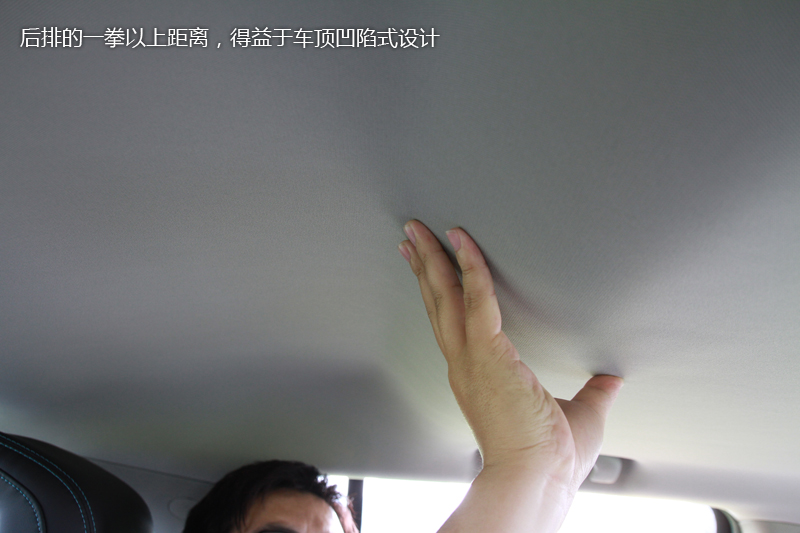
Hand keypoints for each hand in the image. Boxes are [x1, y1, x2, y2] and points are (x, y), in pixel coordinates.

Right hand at [399, 220, 621, 530]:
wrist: (537, 480)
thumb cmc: (549, 459)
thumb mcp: (580, 414)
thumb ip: (594, 391)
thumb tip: (612, 380)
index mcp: (478, 376)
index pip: (452, 323)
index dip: (438, 293)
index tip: (427, 270)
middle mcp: (466, 364)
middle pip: (437, 303)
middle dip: (423, 266)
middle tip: (412, 236)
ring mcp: (471, 359)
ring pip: (445, 297)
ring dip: (432, 260)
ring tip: (420, 232)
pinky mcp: (487, 354)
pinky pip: (477, 300)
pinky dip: (471, 269)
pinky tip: (465, 245)